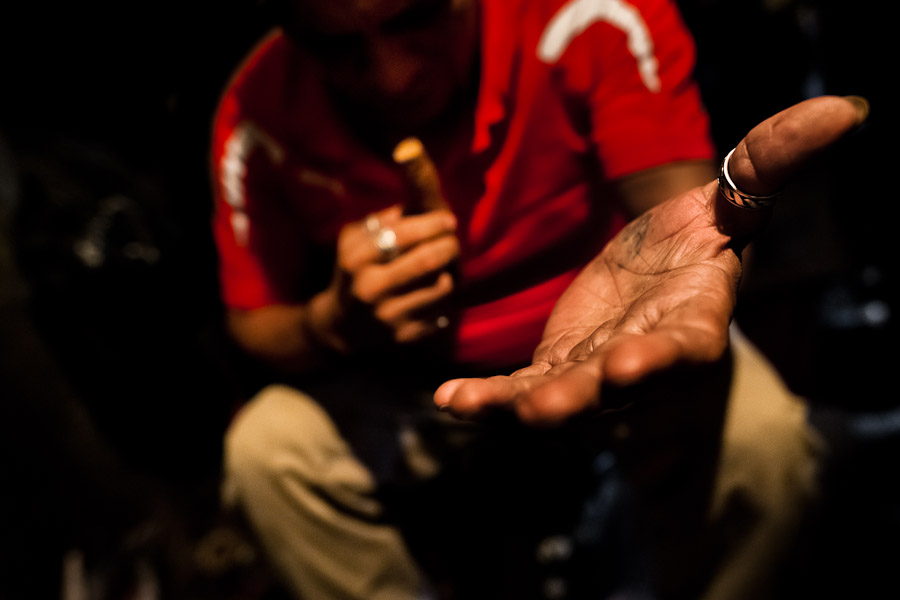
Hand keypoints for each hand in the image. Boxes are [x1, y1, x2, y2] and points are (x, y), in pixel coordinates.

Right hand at [317, 204, 458, 350]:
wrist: (342, 327)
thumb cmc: (353, 273)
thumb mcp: (352, 242)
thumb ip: (379, 222)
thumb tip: (412, 207)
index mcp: (355, 260)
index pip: (400, 234)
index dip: (431, 223)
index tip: (449, 219)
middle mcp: (370, 288)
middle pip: (426, 260)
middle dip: (449, 246)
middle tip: (454, 242)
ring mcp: (388, 315)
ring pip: (440, 287)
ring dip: (451, 272)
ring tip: (448, 266)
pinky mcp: (404, 335)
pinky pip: (441, 312)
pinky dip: (446, 299)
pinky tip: (439, 292)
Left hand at [434, 95, 868, 424]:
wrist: (661, 260)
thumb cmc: (704, 234)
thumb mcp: (737, 195)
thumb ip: (772, 162)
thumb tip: (842, 110)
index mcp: (693, 322)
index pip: (683, 348)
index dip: (659, 359)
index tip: (628, 362)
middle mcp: (643, 358)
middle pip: (612, 387)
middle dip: (579, 396)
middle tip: (545, 409)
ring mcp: (595, 369)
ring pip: (558, 394)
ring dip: (520, 404)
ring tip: (475, 406)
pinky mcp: (555, 366)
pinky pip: (519, 387)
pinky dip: (486, 398)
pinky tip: (449, 399)